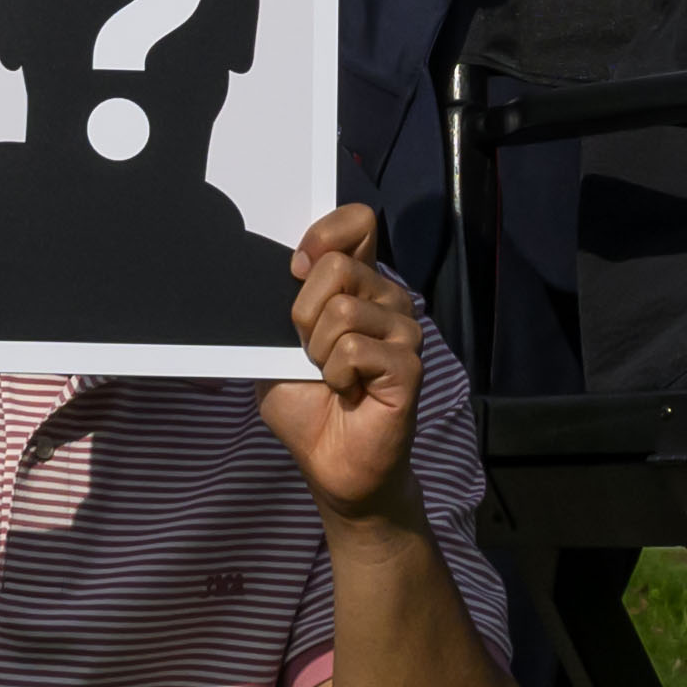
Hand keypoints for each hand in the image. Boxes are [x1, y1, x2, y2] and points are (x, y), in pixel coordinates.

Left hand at [261, 205, 428, 516]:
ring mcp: (403, 332)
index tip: (296, 267)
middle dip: (303, 313)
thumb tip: (292, 267)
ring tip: (329, 377)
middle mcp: (387, 301)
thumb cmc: (307, 405)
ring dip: (318, 352)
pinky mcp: (409, 366)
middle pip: (339, 266)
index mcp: (359, 286)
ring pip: (345, 310)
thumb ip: (283, 303)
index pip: (358, 222)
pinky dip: (336, 375)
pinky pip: (356, 349)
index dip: (324, 233)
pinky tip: (347, 392)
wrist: (329, 463)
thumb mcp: (277, 346)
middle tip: (308, 351)